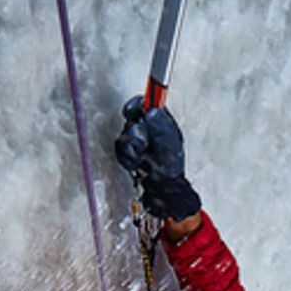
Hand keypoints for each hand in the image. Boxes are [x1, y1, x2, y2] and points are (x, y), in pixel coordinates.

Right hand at [114, 100, 201, 221]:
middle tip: (145, 143)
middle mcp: (146, 128)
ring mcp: (135, 139)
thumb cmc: (170, 165)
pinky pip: (120, 148)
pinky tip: (137, 162)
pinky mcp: (126, 151)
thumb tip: (151, 111)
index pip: (143, 103)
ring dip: (133, 147)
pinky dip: (128, 156)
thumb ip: (160, 124)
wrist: (162, 187)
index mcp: (158, 121)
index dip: (136, 104)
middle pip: (131, 118)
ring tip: (143, 156)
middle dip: (137, 132)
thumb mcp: (170, 140)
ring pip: (124, 134)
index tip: (134, 109)